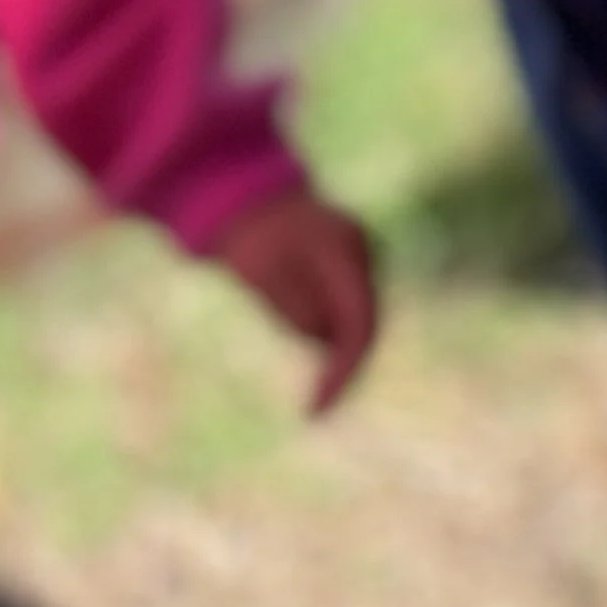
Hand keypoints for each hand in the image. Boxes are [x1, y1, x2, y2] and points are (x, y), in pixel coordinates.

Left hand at [211, 189, 379, 413]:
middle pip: (363, 323)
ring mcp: (361, 253)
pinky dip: (324, 322)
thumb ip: (303, 314)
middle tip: (311, 405)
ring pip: (352, 315)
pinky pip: (342, 303)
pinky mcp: (349, 259)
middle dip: (339, 362)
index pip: (359, 327)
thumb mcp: (266, 282)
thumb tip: (329, 342)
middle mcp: (364, 252)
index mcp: (345, 254)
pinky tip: (288, 303)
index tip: (316, 411)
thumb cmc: (248, 238)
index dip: (343, 374)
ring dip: (328, 338)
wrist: (242, 195)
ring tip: (284, 320)